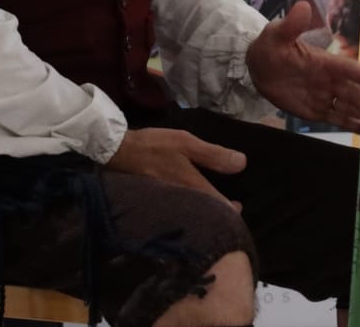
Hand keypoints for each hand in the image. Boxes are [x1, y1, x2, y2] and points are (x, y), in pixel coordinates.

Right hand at [105, 127, 245, 210]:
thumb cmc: (155, 146)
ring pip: (192, 215)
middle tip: (229, 207)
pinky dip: (188, 209)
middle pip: (205, 216)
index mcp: (191, 188)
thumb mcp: (187, 143)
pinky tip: (190, 200)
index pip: (218, 208)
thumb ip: (213, 155)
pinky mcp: (156, 203)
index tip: (239, 206)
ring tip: (212, 204)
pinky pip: (178, 210)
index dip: (232, 211)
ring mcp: (167, 205)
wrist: (116, 152)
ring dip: (203, 212)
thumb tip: (242, 164)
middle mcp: (181, 202)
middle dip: (218, 214)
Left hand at [247, 2, 359, 128]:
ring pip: (349, 107)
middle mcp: (329, 79)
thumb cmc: (270, 46)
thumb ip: (291, 25)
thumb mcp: (277, 34)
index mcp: (324, 61)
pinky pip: (336, 118)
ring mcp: (324, 95)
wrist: (257, 67)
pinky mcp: (315, 110)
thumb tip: (302, 6)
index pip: (349, 70)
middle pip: (354, 92)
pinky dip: (351, 125)